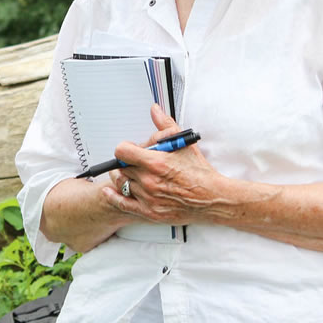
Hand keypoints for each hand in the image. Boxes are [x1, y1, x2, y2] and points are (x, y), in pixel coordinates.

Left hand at [102, 104, 239, 224]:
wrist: (213, 198)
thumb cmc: (200, 173)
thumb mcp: (184, 144)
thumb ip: (165, 126)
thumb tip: (155, 111)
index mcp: (156, 163)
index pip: (122, 152)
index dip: (125, 148)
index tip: (131, 149)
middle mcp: (149, 181)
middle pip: (122, 167)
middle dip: (127, 162)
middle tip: (136, 161)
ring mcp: (148, 198)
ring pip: (121, 183)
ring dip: (123, 176)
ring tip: (130, 173)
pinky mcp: (149, 212)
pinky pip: (122, 203)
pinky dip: (113, 195)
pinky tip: (109, 190)